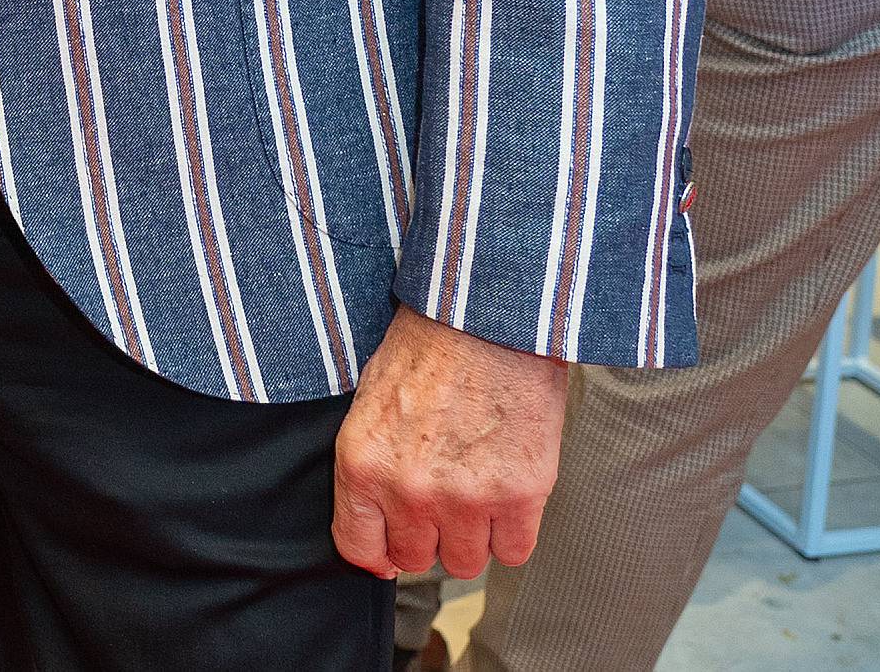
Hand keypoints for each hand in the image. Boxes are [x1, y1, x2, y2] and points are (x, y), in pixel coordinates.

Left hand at [333, 307, 571, 579]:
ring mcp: (466, 498)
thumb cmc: (427, 346)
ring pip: (466, 563)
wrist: (486, 316)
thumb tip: (377, 516)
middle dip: (428, 536)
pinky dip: (512, 533)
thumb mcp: (370, 400)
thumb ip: (371, 463)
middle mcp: (409, 490)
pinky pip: (514, 552)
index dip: (379, 553)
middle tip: (443, 502)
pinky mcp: (519, 495)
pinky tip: (508, 496)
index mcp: (362, 463)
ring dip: (472, 537)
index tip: (392, 548)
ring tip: (477, 493)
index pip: (359, 548)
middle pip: (416, 559)